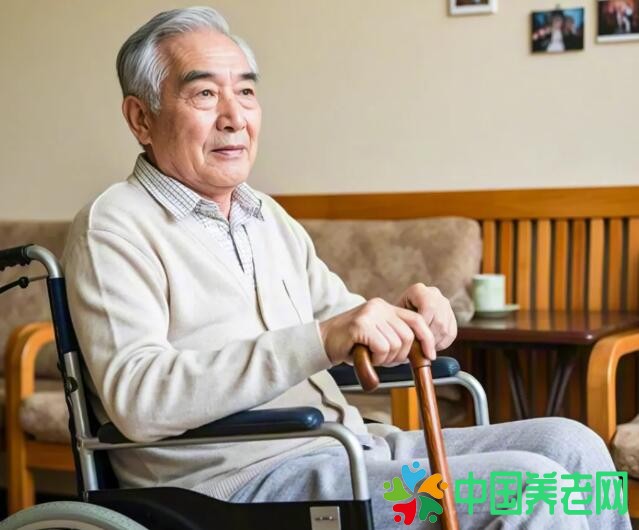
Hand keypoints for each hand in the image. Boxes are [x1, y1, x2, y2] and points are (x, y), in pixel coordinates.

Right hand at [318, 297, 435, 365]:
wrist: (323, 341)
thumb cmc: (352, 343)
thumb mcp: (378, 336)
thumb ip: (396, 336)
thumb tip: (422, 352)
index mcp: (385, 307)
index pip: (417, 320)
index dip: (427, 339)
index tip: (430, 355)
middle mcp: (379, 307)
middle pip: (408, 336)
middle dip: (401, 355)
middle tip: (385, 360)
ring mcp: (370, 314)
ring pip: (396, 344)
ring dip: (386, 358)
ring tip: (372, 356)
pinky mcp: (360, 325)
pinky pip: (383, 348)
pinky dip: (378, 358)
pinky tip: (366, 355)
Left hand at [396, 283, 456, 350]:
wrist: (402, 312)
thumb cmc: (395, 317)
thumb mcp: (396, 318)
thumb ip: (404, 326)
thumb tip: (413, 343)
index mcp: (419, 290)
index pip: (428, 308)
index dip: (423, 326)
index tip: (416, 340)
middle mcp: (434, 294)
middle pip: (438, 320)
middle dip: (428, 338)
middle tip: (419, 349)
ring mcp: (445, 304)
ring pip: (445, 329)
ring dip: (435, 343)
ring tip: (423, 349)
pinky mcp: (451, 316)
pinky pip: (451, 333)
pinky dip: (442, 344)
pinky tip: (431, 346)